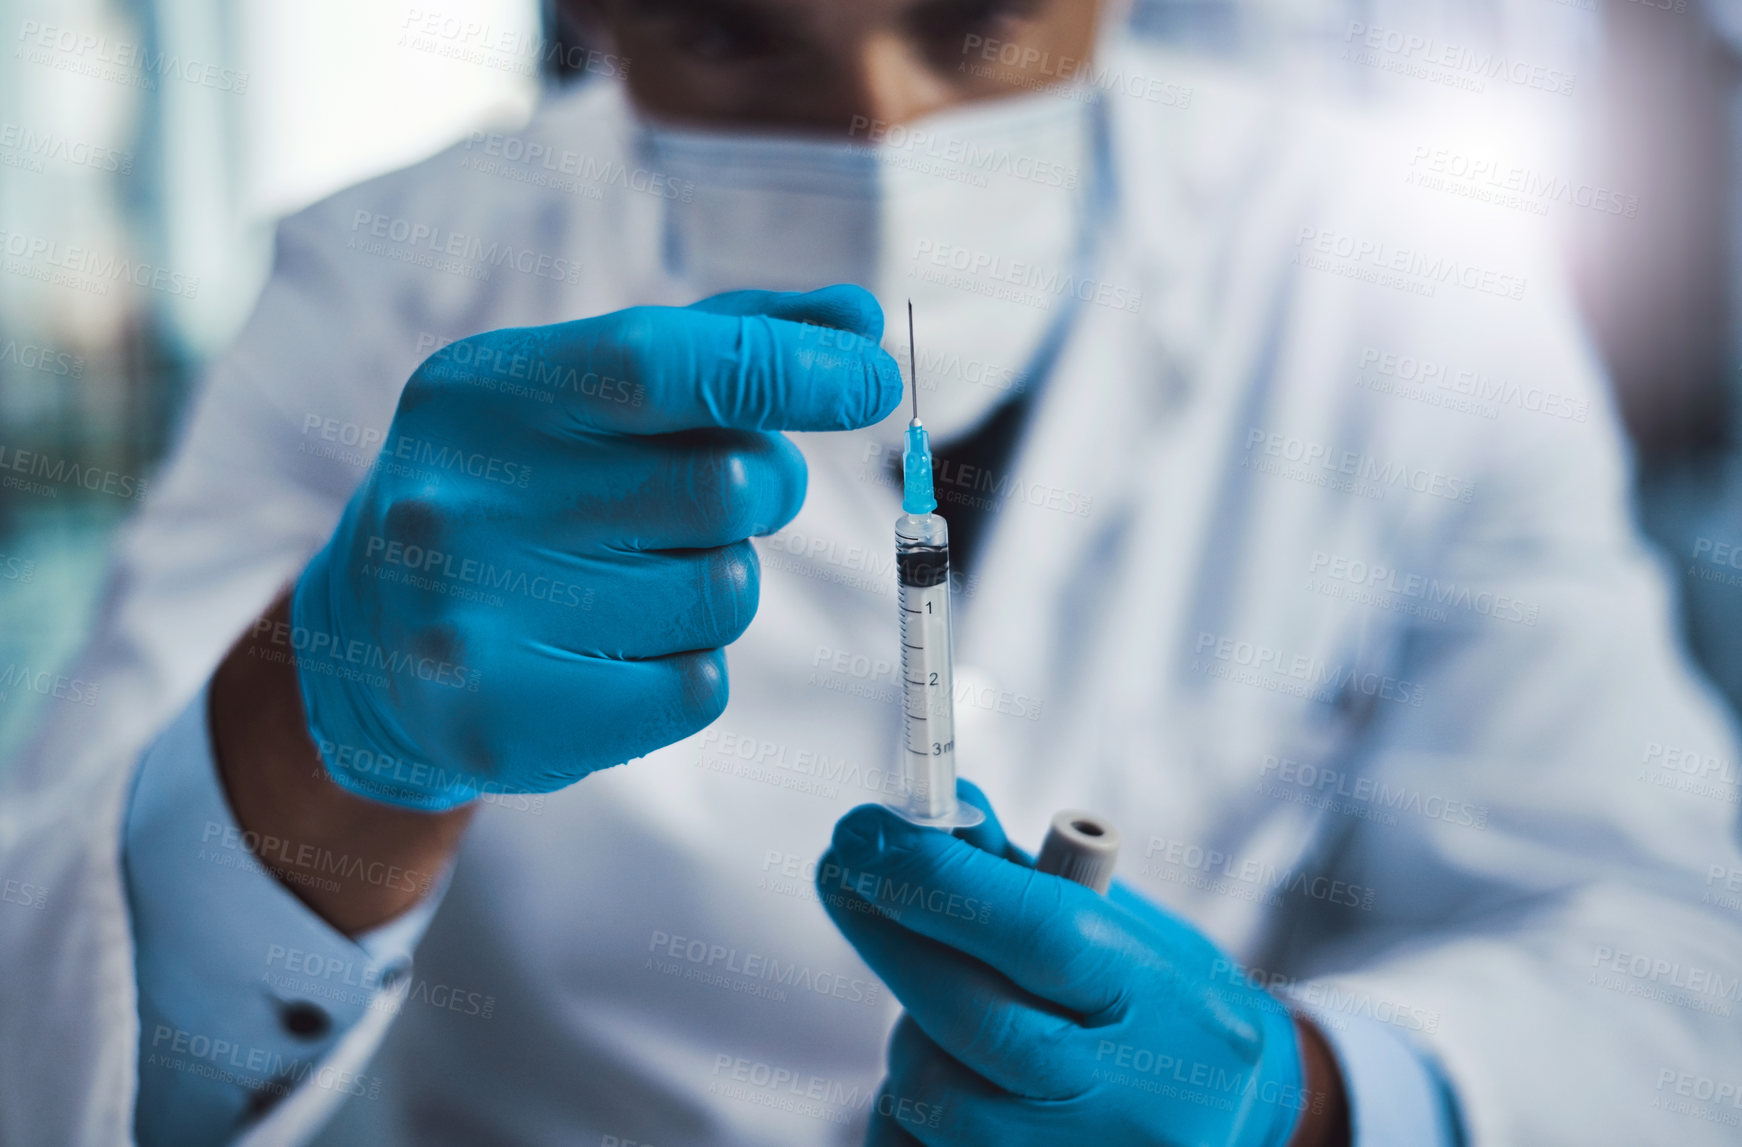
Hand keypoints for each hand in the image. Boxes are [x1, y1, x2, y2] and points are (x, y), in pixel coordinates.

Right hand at [291, 285, 900, 808]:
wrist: (372, 649)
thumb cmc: (513, 493)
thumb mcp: (581, 395)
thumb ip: (722, 345)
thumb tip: (861, 319)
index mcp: (482, 395)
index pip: (661, 363)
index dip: (787, 368)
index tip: (872, 377)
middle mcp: (462, 503)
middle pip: (725, 487)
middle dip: (761, 489)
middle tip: (714, 498)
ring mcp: (476, 621)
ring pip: (725, 592)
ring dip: (718, 582)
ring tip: (629, 579)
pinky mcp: (510, 723)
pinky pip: (697, 685)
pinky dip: (688, 664)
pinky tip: (608, 652)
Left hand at [818, 785, 1332, 1146]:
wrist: (1238, 1124)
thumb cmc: (1168, 1008)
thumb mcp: (1129, 930)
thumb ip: (1029, 880)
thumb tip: (927, 816)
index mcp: (1169, 1005)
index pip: (1041, 934)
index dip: (940, 880)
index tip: (866, 833)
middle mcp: (1134, 1102)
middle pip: (971, 1016)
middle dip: (891, 935)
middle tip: (845, 874)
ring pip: (931, 1091)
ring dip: (912, 1031)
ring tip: (945, 1005)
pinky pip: (910, 1145)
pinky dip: (909, 1106)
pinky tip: (950, 1074)